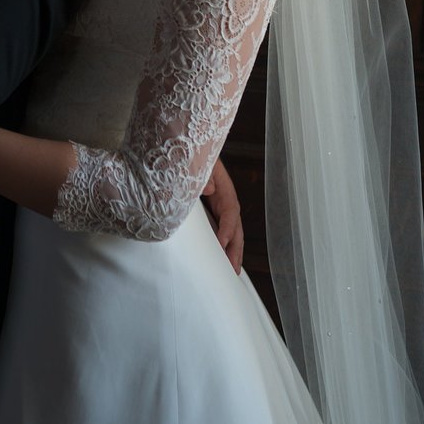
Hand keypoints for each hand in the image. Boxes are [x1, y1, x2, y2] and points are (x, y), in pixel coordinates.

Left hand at [201, 158, 242, 273]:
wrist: (188, 152)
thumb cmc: (193, 155)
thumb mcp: (199, 162)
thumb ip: (203, 172)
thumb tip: (208, 188)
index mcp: (224, 188)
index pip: (230, 210)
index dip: (228, 227)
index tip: (222, 243)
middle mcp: (225, 199)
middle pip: (235, 225)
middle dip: (236, 247)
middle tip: (233, 268)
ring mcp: (219, 206)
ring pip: (230, 231)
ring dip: (232, 250)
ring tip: (232, 270)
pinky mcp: (211, 211)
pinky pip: (218, 229)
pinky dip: (221, 245)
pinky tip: (219, 258)